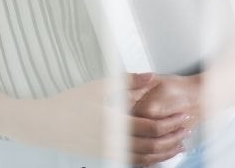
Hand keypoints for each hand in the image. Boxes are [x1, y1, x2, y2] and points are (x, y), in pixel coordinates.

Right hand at [5, 73, 192, 165]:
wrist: (46, 126)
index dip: (171, 122)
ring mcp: (111, 152)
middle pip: (153, 145)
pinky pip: (133, 162)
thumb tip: (152, 76)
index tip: (184, 115)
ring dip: (165, 153)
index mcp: (115, 123)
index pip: (152, 127)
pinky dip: (149, 161)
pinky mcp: (106, 157)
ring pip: (145, 158)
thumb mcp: (96, 86)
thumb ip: (127, 81)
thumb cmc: (69, 104)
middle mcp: (115, 142)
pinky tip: (157, 156)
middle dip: (173, 138)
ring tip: (179, 146)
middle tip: (187, 129)